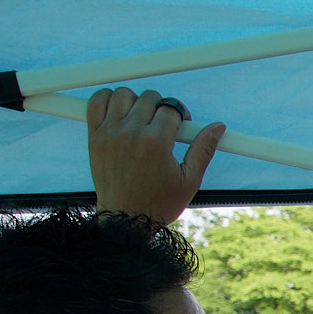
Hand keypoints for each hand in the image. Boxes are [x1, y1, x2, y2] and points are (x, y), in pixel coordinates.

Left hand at [86, 88, 223, 223]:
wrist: (126, 219)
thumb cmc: (159, 202)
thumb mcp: (190, 180)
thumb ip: (203, 150)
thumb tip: (218, 127)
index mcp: (155, 142)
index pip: (171, 108)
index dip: (180, 115)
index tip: (180, 125)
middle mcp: (131, 133)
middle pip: (148, 98)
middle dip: (160, 108)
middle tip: (162, 125)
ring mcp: (110, 133)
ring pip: (123, 94)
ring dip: (135, 101)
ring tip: (141, 118)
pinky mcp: (95, 136)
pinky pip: (96, 102)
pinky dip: (107, 99)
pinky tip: (119, 111)